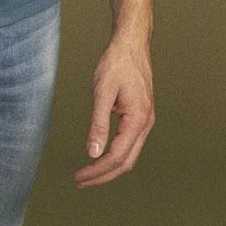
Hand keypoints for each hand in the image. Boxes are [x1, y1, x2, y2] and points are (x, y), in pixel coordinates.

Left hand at [73, 35, 155, 188]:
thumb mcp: (103, 91)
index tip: (79, 177)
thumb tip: (93, 153)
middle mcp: (146, 123)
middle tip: (80, 182)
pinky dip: (116, 154)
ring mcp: (146, 120)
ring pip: (130, 155)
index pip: (117, 156)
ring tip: (88, 173)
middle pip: (126, 162)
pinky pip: (130, 143)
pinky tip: (101, 154)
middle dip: (103, 175)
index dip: (97, 170)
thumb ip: (98, 123)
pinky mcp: (141, 114)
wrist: (131, 43)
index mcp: (138, 119)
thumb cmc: (117, 63)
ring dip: (109, 167)